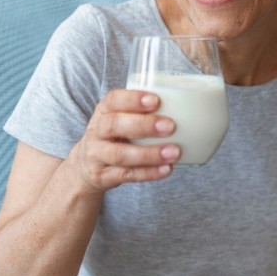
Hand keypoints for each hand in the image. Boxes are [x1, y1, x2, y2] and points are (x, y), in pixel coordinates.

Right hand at [65, 88, 180, 191]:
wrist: (86, 166)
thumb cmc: (116, 136)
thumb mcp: (120, 118)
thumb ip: (144, 112)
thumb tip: (190, 106)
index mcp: (103, 111)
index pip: (113, 100)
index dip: (133, 99)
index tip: (156, 100)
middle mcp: (97, 131)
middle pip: (113, 125)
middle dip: (143, 125)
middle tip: (170, 126)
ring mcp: (97, 155)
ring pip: (120, 154)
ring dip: (149, 154)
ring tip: (174, 152)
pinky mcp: (103, 176)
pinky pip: (126, 175)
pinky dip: (148, 173)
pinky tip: (166, 169)